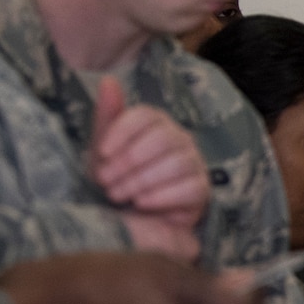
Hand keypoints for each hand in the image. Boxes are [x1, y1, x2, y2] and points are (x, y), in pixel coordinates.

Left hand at [92, 78, 209, 246]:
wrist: (131, 223)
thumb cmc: (117, 182)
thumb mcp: (102, 152)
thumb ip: (107, 117)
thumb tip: (108, 80)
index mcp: (156, 124)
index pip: (146, 116)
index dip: (123, 132)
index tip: (101, 153)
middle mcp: (179, 139)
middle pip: (162, 138)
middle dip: (129, 161)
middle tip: (105, 181)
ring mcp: (193, 164)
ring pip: (177, 162)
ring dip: (142, 180)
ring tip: (119, 195)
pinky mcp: (201, 190)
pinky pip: (190, 188)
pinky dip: (162, 196)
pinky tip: (142, 204)